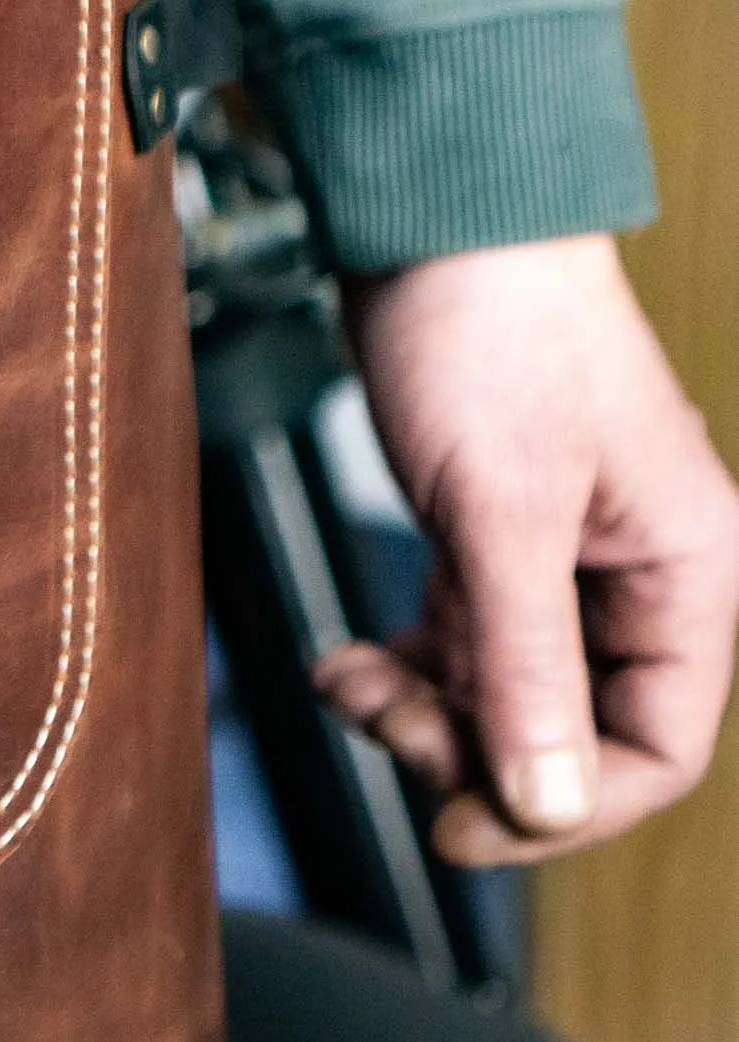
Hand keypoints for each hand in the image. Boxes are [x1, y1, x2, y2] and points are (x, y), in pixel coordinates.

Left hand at [312, 234, 738, 865]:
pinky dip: (407, 665)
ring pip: (508, 694)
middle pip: (575, 734)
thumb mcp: (504, 517)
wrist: (434, 219)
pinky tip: (349, 662)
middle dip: (474, 749)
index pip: (655, 751)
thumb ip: (526, 667)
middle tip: (385, 723)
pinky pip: (466, 642)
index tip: (455, 822)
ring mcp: (569, 559)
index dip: (561, 809)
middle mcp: (643, 577)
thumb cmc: (488, 336)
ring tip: (351, 683)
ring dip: (426, 711)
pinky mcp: (496, 535)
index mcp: (691, 577)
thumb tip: (543, 808)